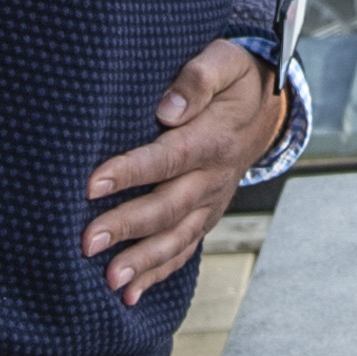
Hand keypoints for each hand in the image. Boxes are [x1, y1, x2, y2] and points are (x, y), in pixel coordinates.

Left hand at [84, 35, 282, 307]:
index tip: (92, 185)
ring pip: (176, 237)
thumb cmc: (235, 78)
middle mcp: (214, 177)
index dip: (131, 172)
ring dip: (143, 261)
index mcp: (214, 138)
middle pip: (168, 206)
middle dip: (126, 226)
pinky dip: (158, 273)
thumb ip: (198, 79)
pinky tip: (129, 294)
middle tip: (87, 241)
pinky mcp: (206, 216)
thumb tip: (167, 110)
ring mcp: (212, 202)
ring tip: (109, 280)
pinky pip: (184, 249)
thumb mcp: (224, 61)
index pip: (169, 158)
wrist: (269, 108)